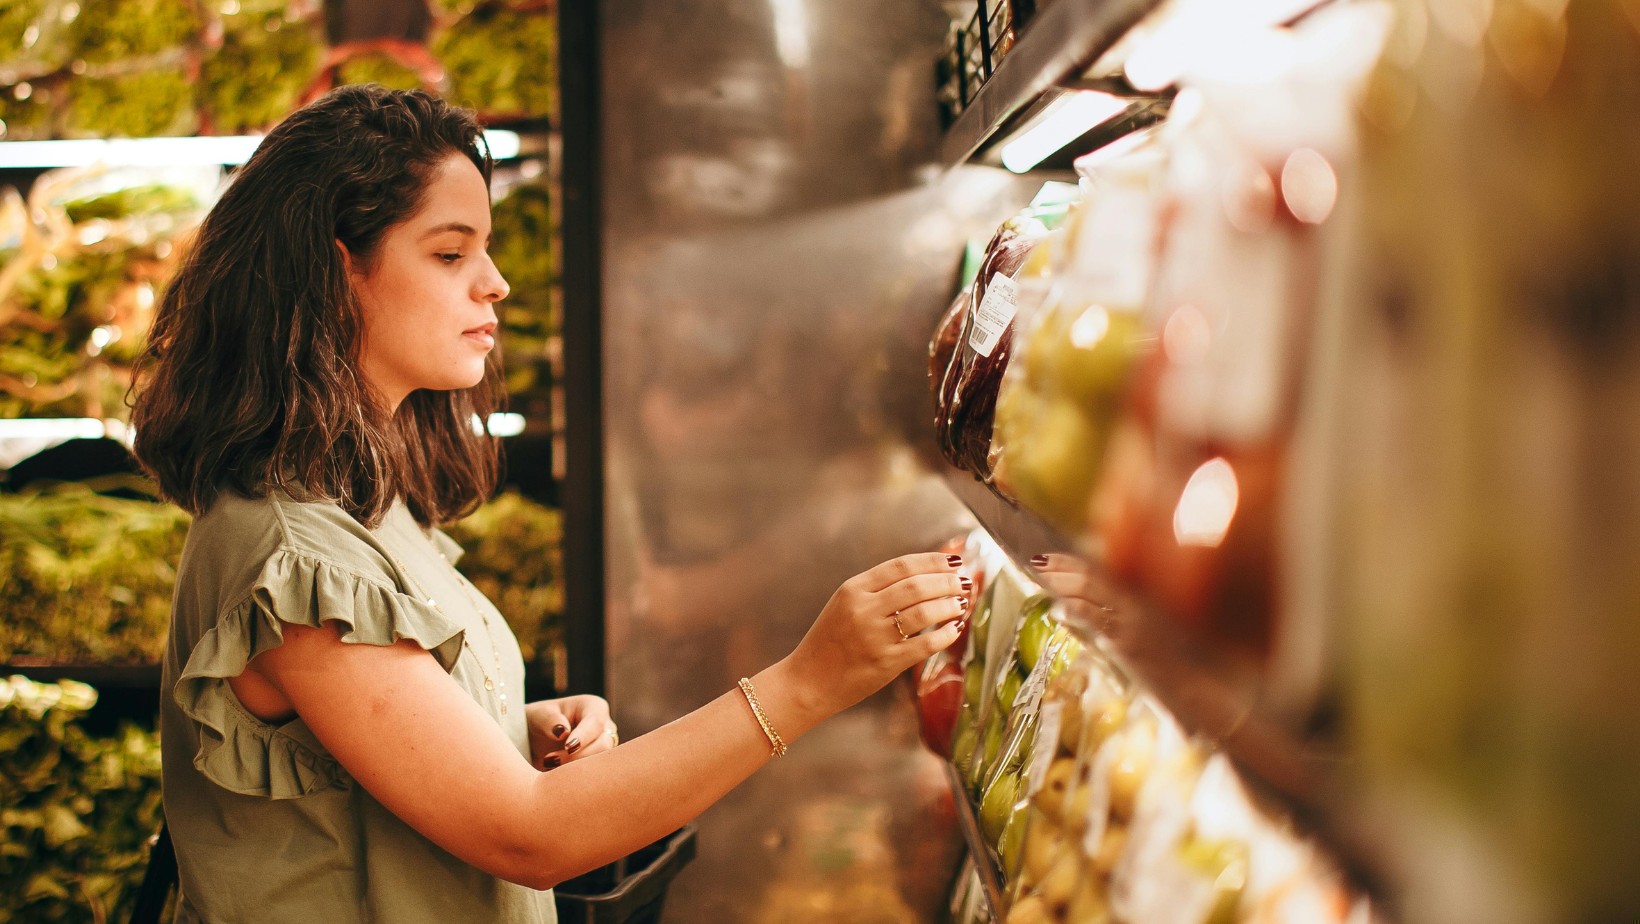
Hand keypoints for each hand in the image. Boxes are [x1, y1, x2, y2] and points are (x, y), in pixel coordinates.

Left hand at [526, 695, 616, 770]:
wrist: (532, 740)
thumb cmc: (537, 721)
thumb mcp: (537, 715)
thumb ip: (548, 720)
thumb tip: (563, 732)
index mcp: (592, 707)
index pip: (596, 722)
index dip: (584, 736)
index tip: (567, 748)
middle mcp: (604, 726)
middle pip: (603, 744)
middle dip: (578, 756)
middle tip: (548, 761)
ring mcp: (604, 746)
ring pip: (601, 763)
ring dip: (576, 769)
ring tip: (549, 767)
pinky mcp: (598, 765)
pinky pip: (594, 775)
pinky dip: (576, 778)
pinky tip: (556, 776)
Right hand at [781, 552, 970, 718]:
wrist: (807, 681)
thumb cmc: (830, 642)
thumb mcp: (844, 604)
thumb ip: (877, 590)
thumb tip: (923, 575)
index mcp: (853, 589)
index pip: (901, 566)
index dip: (932, 561)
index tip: (953, 561)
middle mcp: (864, 609)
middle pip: (917, 585)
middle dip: (946, 582)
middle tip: (964, 582)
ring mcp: (874, 636)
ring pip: (924, 612)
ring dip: (949, 605)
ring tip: (961, 603)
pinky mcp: (885, 662)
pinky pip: (925, 644)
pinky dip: (946, 634)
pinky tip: (955, 629)